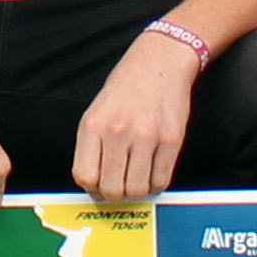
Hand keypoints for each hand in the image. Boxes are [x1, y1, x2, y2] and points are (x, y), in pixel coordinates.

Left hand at [69, 33, 200, 203]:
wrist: (160, 61)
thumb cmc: (127, 86)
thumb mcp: (98, 110)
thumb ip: (93, 145)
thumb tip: (95, 183)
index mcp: (93, 125)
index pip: (85, 176)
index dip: (92, 189)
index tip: (99, 188)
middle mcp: (117, 131)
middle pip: (111, 189)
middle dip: (115, 195)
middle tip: (120, 187)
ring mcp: (146, 136)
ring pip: (136, 190)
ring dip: (136, 191)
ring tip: (136, 179)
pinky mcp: (171, 140)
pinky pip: (161, 180)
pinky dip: (156, 184)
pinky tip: (152, 172)